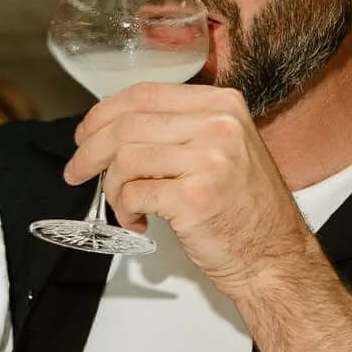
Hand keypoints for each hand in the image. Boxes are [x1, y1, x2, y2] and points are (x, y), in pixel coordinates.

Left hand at [70, 75, 316, 303]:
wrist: (274, 257)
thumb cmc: (242, 210)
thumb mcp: (222, 150)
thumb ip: (178, 130)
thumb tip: (113, 128)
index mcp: (222, 105)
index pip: (144, 94)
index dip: (103, 113)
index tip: (84, 135)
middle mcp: (218, 125)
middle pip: (127, 124)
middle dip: (90, 151)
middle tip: (76, 172)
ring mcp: (208, 160)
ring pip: (125, 159)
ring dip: (111, 188)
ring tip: (125, 208)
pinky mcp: (194, 197)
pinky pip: (132, 193)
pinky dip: (125, 211)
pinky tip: (139, 222)